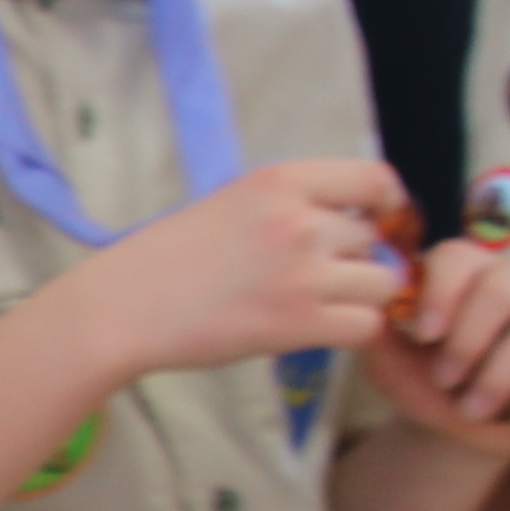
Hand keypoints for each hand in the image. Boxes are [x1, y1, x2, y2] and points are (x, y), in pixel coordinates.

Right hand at [53, 158, 422, 384]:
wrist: (122, 308)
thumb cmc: (164, 259)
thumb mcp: (230, 203)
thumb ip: (287, 205)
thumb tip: (347, 222)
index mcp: (280, 181)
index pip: (375, 179)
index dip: (387, 205)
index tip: (374, 224)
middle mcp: (299, 221)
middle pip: (376, 239)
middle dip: (360, 260)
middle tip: (324, 279)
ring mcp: (303, 273)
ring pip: (383, 283)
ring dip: (362, 298)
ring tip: (322, 307)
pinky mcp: (299, 323)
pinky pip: (366, 325)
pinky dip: (352, 331)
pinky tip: (320, 331)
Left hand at [360, 237, 509, 455]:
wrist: (462, 428)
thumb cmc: (425, 383)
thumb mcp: (391, 363)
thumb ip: (377, 335)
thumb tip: (365, 309)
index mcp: (465, 270)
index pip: (457, 257)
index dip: (442, 294)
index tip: (424, 335)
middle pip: (504, 287)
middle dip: (470, 342)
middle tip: (446, 381)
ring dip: (501, 375)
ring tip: (472, 409)